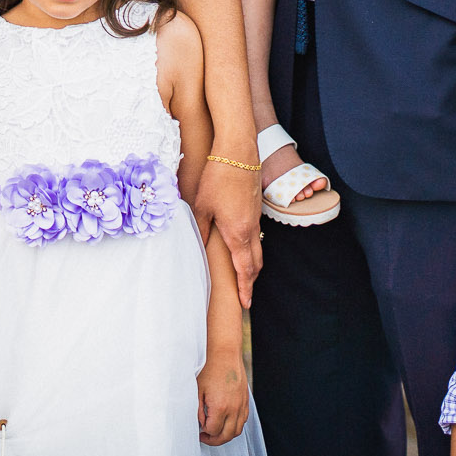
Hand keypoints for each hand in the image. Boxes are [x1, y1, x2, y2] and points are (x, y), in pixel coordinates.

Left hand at [195, 167, 263, 307]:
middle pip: (255, 262)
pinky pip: (255, 232)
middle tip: (245, 294)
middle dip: (251, 280)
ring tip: (243, 274)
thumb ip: (200, 229)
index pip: (245, 269)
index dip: (246, 288)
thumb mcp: (201, 206)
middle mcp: (251, 228)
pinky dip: (250, 246)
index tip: (246, 304)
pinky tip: (240, 243)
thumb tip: (198, 248)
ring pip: (257, 247)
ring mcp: (256, 216)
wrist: (238, 151)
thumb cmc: (217, 177)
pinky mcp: (255, 205)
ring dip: (251, 263)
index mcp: (238, 233)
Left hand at [197, 349, 249, 445]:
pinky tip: (225, 421)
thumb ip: (198, 410)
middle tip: (205, 436)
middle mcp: (234, 409)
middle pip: (227, 436)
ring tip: (215, 430)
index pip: (213, 431)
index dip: (204, 433)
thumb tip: (200, 423)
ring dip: (226, 435)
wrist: (224, 352)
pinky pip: (243, 420)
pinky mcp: (245, 400)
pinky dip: (235, 426)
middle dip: (215, 440)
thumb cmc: (208, 368)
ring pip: (237, 430)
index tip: (198, 430)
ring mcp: (241, 405)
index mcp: (220, 407)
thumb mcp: (197, 389)